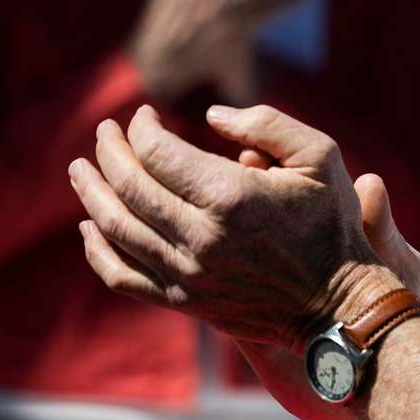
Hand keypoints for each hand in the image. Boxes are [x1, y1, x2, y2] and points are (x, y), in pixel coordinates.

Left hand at [68, 104, 403, 349]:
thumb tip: (211, 115)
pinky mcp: (184, 301)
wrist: (338, 304)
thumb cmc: (332, 223)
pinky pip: (123, 275)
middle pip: (129, 186)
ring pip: (117, 229)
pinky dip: (98, 250)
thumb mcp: (318, 156)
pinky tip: (89, 228)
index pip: (157, 153)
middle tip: (104, 133)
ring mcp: (188, 274)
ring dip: (91, 194)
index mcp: (231, 196)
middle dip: (110, 153)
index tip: (142, 116)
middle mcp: (201, 236)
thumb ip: (266, 123)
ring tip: (80, 170)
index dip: (141, 129)